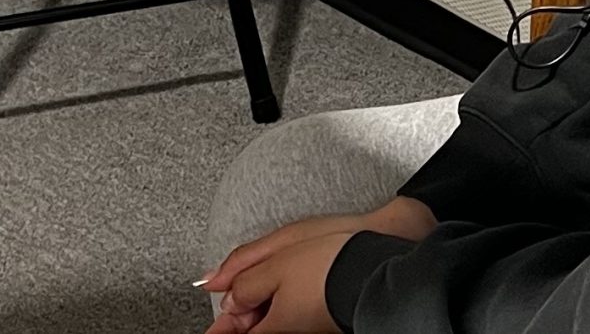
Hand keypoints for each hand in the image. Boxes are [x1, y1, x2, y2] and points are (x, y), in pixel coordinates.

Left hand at [201, 229, 348, 333]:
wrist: (377, 266)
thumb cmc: (330, 266)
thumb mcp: (275, 263)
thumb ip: (242, 279)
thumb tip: (221, 290)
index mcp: (273, 328)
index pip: (232, 333)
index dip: (219, 326)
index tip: (212, 323)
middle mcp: (291, 332)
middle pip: (254, 325)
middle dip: (239, 308)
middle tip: (235, 284)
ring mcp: (309, 327)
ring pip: (273, 315)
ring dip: (262, 298)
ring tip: (265, 271)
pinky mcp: (325, 317)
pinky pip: (292, 309)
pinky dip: (283, 295)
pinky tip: (289, 274)